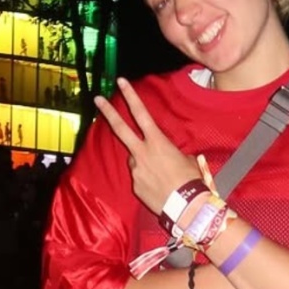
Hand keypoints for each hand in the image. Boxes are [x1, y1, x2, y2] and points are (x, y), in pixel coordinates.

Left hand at [94, 78, 200, 214]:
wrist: (187, 207)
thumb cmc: (191, 180)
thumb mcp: (185, 158)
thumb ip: (168, 152)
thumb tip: (160, 155)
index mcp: (157, 141)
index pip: (141, 113)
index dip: (131, 96)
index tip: (120, 81)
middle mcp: (142, 152)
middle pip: (121, 128)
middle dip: (108, 112)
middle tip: (97, 99)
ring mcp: (136, 169)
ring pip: (135, 159)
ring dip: (144, 163)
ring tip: (163, 176)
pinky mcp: (135, 185)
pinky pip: (139, 177)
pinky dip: (147, 180)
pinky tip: (160, 187)